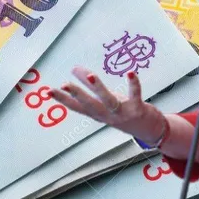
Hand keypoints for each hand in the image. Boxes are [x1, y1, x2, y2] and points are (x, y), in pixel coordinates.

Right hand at [49, 66, 165, 143]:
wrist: (150, 130)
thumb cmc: (124, 112)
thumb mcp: (105, 99)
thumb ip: (90, 85)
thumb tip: (74, 68)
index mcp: (98, 113)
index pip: (77, 107)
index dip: (63, 99)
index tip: (48, 91)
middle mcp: (108, 115)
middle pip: (90, 105)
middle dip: (77, 95)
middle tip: (64, 84)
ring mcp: (123, 114)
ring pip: (109, 101)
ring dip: (100, 89)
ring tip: (91, 74)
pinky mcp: (138, 109)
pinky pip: (135, 96)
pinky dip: (133, 85)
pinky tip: (130, 72)